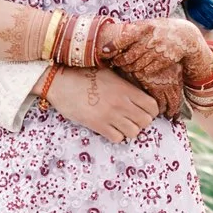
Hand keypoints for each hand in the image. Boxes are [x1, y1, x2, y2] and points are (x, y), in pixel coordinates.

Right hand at [45, 66, 159, 142]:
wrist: (60, 81)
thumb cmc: (83, 74)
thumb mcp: (109, 73)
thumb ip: (125, 84)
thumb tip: (137, 92)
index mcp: (126, 89)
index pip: (152, 106)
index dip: (151, 110)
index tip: (145, 110)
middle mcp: (121, 104)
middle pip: (145, 122)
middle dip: (141, 121)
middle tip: (133, 117)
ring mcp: (110, 116)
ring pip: (133, 132)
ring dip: (129, 129)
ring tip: (121, 124)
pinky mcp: (98, 126)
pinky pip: (117, 138)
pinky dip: (116, 136)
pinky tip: (110, 128)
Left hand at [99, 19, 209, 116]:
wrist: (184, 36)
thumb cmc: (162, 29)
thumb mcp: (149, 23)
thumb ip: (135, 28)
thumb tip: (114, 30)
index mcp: (145, 28)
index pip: (124, 38)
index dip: (111, 46)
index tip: (103, 51)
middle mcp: (150, 40)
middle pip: (128, 56)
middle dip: (118, 61)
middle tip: (114, 62)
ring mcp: (157, 52)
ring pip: (135, 65)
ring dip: (127, 68)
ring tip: (124, 66)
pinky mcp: (162, 62)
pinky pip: (145, 71)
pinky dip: (139, 72)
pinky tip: (137, 69)